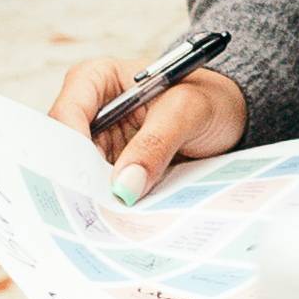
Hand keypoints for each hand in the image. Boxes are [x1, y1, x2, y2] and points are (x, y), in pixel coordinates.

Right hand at [45, 60, 247, 203]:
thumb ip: (156, 143)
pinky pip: (103, 189)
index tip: (83, 181)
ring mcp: (102, 142)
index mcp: (97, 79)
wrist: (231, 117)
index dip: (69, 147)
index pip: (67, 112)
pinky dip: (111, 203)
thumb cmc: (210, 98)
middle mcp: (92, 110)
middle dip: (80, 178)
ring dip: (96, 195)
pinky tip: (122, 219)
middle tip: (95, 210)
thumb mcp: (188, 111)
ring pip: (82, 174)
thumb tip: (124, 187)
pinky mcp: (115, 168)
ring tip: (111, 219)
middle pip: (67, 149)